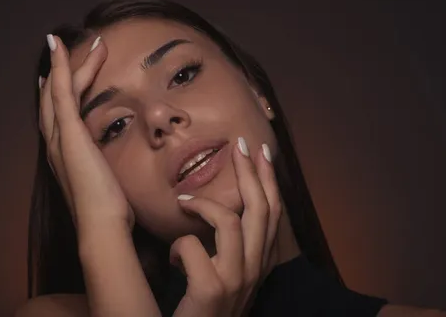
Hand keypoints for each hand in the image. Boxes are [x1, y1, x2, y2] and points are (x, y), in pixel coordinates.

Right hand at [39, 35, 133, 233]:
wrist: (101, 226)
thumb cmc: (108, 212)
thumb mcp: (108, 185)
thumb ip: (106, 172)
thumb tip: (115, 171)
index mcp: (66, 154)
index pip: (60, 116)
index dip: (60, 93)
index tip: (61, 76)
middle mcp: (56, 144)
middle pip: (55, 99)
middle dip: (66, 72)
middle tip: (75, 48)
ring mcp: (60, 139)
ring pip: (58, 91)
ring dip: (68, 63)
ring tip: (84, 41)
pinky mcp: (69, 135)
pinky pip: (62, 93)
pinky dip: (61, 69)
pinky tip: (62, 49)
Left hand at [170, 138, 282, 316]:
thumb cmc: (205, 310)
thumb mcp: (225, 277)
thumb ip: (226, 250)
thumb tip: (215, 214)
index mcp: (257, 264)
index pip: (271, 213)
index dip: (268, 180)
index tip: (262, 153)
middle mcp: (254, 270)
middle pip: (260, 209)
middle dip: (250, 172)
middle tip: (240, 145)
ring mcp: (236, 280)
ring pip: (231, 221)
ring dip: (204, 205)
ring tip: (184, 202)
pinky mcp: (212, 290)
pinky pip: (193, 247)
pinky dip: (179, 247)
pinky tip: (174, 259)